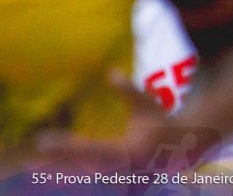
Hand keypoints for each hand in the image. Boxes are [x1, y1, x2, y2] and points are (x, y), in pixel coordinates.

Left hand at [35, 70, 198, 173]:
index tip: (44, 141)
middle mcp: (122, 168)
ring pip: (84, 176)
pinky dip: (72, 174)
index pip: (92, 149)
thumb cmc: (162, 122)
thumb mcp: (147, 105)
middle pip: (82, 168)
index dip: (66, 147)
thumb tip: (112, 72)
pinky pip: (91, 177)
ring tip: (35, 167)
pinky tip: (53, 172)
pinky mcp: (116, 181)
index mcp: (130, 150)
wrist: (182, 148)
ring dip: (60, 172)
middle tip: (30, 162)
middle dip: (56, 164)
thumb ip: (128, 91)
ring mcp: (119, 177)